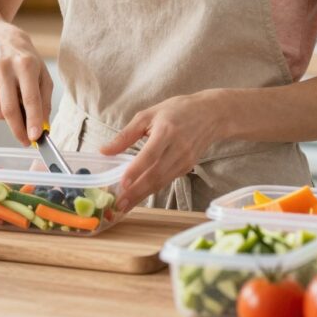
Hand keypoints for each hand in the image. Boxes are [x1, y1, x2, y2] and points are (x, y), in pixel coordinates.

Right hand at [0, 32, 53, 145]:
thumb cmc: (26, 62)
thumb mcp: (43, 76)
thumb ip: (44, 102)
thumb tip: (42, 129)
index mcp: (25, 64)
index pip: (30, 98)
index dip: (33, 120)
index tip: (35, 137)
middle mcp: (4, 67)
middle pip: (9, 109)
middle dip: (19, 130)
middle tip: (26, 141)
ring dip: (9, 118)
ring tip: (14, 102)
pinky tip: (2, 95)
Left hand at [99, 92, 217, 212]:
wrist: (211, 114)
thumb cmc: (177, 110)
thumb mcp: (148, 115)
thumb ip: (126, 134)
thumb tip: (104, 150)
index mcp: (167, 130)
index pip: (150, 154)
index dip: (136, 170)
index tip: (123, 183)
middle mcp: (178, 147)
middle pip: (156, 174)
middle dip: (137, 191)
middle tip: (119, 204)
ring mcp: (185, 159)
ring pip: (162, 181)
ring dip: (143, 195)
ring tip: (125, 205)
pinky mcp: (188, 167)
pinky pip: (167, 180)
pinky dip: (152, 190)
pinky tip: (139, 196)